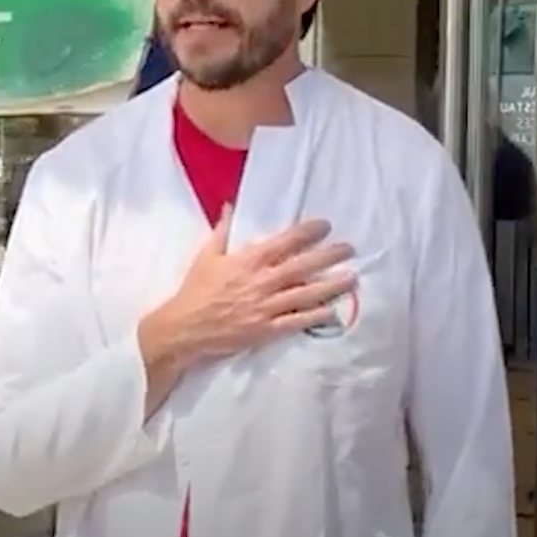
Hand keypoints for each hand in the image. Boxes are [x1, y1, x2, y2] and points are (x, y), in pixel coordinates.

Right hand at [152, 206, 355, 366]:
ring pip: (305, 293)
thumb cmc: (196, 289)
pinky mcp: (266, 330)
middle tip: (349, 248)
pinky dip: (315, 316)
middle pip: (302, 266)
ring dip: (330, 285)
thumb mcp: (207, 255)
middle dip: (328, 256)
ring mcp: (266, 307)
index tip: (326, 225)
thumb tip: (230, 205)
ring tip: (352, 277)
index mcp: (248, 261)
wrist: (185, 327)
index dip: (307, 233)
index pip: (284, 242)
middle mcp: (261, 282)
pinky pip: (296, 322)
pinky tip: (332, 311)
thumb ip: (223, 230)